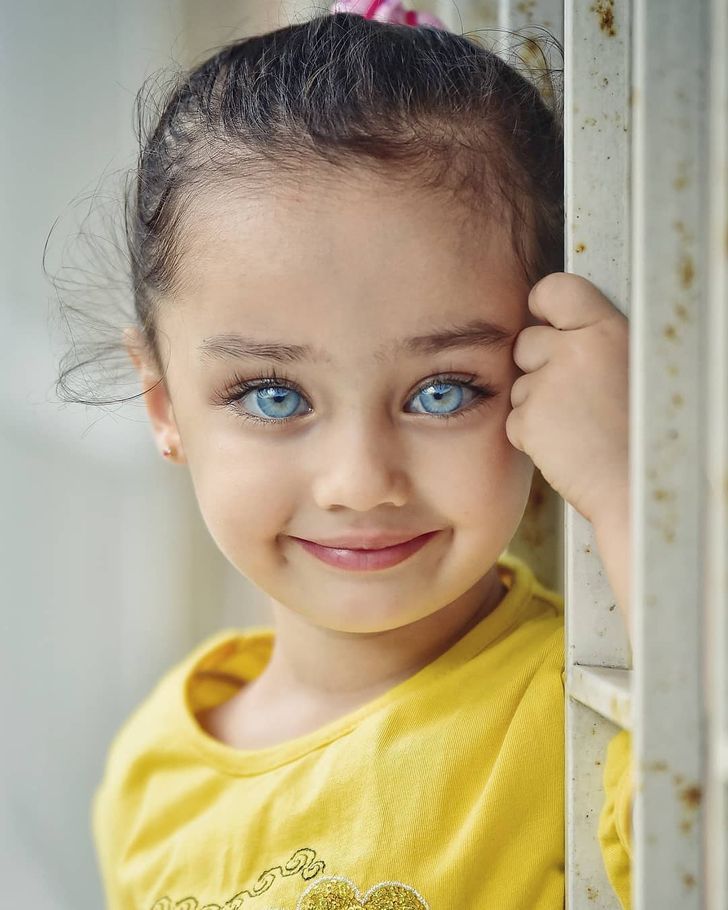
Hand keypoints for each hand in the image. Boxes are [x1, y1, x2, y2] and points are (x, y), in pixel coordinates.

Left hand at [506, 272, 628, 532]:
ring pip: (519, 386)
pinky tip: (567, 447)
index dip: (542, 305)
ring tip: (580, 427)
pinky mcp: (529, 421)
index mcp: (607, 329)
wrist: (642, 485)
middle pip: (526, 342)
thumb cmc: (644, 430)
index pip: (554, 289)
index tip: (545, 319)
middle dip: (538, 366)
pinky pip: (515, 420)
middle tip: (574, 395)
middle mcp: (574, 350)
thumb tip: (556, 330)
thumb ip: (594, 344)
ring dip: (537, 405)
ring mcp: (548, 386)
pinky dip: (532, 436)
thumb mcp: (632, 366)